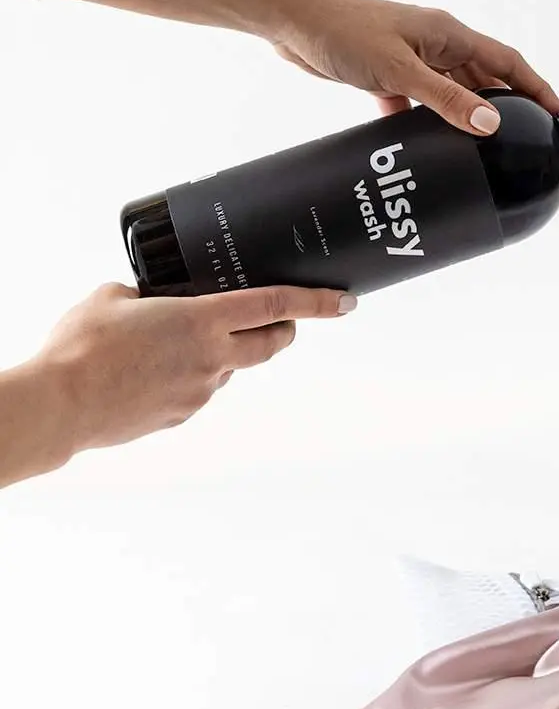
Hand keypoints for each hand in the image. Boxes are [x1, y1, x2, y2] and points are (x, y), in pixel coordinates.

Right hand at [37, 282, 355, 450]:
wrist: (63, 404)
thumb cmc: (82, 347)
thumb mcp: (112, 296)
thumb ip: (145, 294)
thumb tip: (150, 300)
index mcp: (202, 320)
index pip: (274, 305)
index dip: (315, 302)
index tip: (344, 301)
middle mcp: (213, 357)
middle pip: (271, 344)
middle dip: (284, 331)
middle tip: (281, 323)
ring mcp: (202, 390)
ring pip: (231, 367)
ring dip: (222, 353)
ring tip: (172, 345)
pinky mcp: (185, 414)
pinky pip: (201, 388)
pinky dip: (191, 376)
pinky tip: (154, 372)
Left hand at [272, 0, 558, 134]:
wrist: (293, 23)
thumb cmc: (345, 31)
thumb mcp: (401, 71)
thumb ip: (446, 100)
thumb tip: (490, 126)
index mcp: (449, 34)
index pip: (507, 62)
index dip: (536, 89)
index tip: (556, 116)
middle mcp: (435, 45)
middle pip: (485, 80)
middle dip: (508, 109)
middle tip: (526, 141)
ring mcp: (412, 62)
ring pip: (453, 95)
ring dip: (467, 119)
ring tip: (486, 153)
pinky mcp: (388, 78)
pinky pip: (420, 106)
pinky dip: (427, 127)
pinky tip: (429, 152)